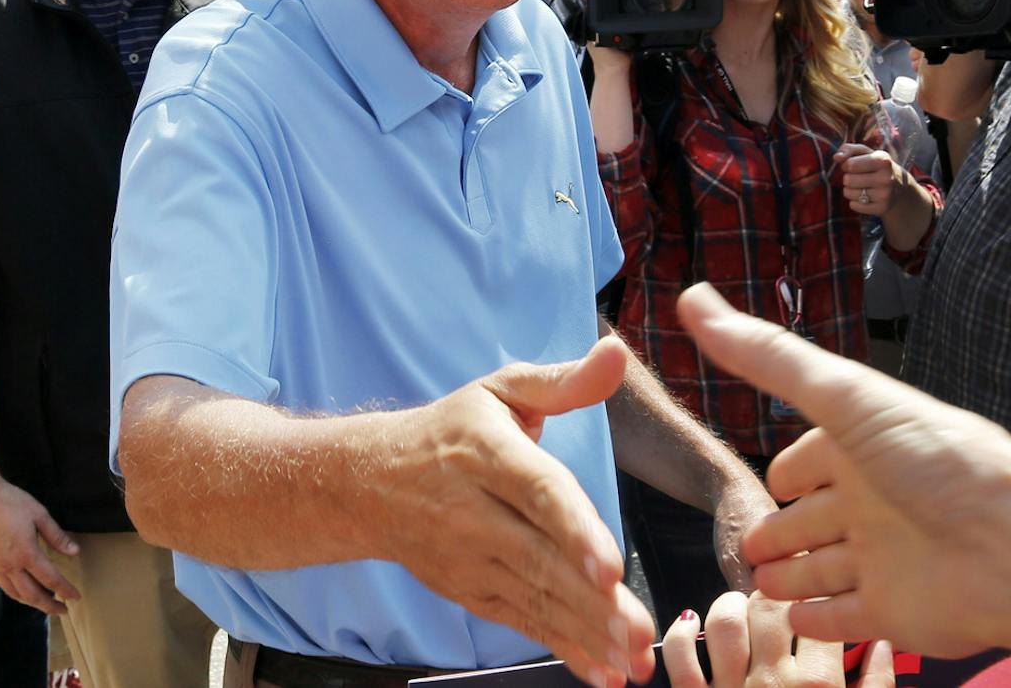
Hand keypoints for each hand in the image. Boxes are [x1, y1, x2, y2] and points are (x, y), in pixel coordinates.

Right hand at [0, 477, 79, 615]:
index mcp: (26, 553)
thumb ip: (57, 537)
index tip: (76, 598)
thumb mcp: (40, 515)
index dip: (65, 590)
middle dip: (48, 605)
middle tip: (62, 611)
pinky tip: (18, 589)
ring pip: (13, 593)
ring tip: (43, 603)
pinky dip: (12, 591)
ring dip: (30, 601)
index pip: (51, 579)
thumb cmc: (10, 501)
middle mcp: (8, 565)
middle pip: (31, 594)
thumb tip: (74, 552)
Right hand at [373, 337, 655, 687]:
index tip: (609, 567)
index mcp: (486, 453)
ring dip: (586, 632)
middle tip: (642, 630)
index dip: (573, 530)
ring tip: (634, 657)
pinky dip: (563, 648)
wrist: (369, 483)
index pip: (536, 493)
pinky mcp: (472, 590)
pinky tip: (603, 671)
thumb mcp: (501, 390)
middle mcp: (473, 511)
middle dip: (592, 601)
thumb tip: (617, 354)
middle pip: (540, 558)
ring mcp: (469, 558)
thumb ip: (562, 381)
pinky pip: (521, 621)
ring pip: (534, 598)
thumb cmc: (454, 429)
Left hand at [662, 590, 893, 687]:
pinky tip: (692, 626)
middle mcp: (774, 682)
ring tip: (738, 608)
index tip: (809, 598)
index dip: (814, 599)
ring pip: (724, 622)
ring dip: (729, 606)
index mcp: (819, 687)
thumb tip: (881, 642)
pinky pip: (680, 660)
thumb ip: (877, 686)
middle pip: (770, 609)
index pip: (817, 617)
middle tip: (774, 601)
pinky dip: (681, 636)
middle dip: (772, 597)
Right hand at [675, 284, 1010, 657]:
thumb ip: (771, 358)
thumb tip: (695, 300)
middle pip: (815, 519)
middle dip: (781, 530)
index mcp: (865, 448)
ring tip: (757, 583)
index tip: (765, 481)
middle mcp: (874, 503)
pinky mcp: (893, 612)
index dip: (790, 471)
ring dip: (792, 576)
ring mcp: (884, 559)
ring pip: (824, 569)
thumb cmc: (935, 460)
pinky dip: (817, 620)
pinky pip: (845, 618)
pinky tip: (792, 620)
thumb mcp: (846, 396)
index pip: (814, 459)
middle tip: (746, 545)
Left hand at [832, 144, 910, 217]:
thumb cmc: (877, 166)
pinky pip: (854, 206)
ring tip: (861, 187)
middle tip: (858, 177)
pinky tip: (865, 197)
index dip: (847, 165)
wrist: (900, 188)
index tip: (854, 165)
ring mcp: (885, 195)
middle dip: (848, 178)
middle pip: (848, 180)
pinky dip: (855, 202)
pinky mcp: (881, 208)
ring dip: (850, 190)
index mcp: (883, 160)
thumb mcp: (866, 153)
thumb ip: (849, 149)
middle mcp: (886, 178)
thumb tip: (836, 157)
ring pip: (849, 194)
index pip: (850, 165)